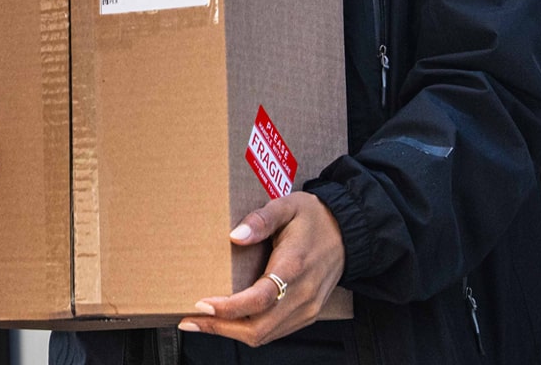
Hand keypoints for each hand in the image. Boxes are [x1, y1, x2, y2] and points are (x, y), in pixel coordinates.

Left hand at [178, 192, 346, 346]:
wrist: (350, 232)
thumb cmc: (316, 219)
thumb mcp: (288, 205)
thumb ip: (261, 219)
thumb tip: (235, 235)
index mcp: (295, 266)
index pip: (260, 298)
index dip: (229, 307)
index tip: (202, 304)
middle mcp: (302, 294)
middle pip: (259, 327)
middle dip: (220, 328)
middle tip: (190, 320)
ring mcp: (306, 308)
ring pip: (265, 335)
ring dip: (231, 333)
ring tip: (202, 323)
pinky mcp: (307, 314)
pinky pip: (274, 332)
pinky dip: (248, 331)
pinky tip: (229, 322)